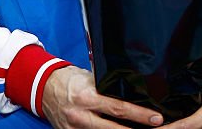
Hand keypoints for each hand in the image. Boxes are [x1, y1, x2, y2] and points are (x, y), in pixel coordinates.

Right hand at [42, 65, 163, 127]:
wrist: (44, 88)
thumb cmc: (72, 80)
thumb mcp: (92, 78)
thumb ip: (110, 84)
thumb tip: (135, 87)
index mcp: (87, 97)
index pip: (118, 108)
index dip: (139, 114)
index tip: (156, 118)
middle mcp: (81, 115)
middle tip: (157, 127)